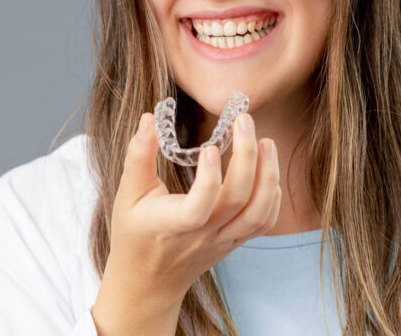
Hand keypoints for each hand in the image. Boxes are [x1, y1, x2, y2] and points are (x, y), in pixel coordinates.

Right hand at [103, 110, 280, 303]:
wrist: (149, 282)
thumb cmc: (134, 233)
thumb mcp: (128, 195)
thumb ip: (138, 157)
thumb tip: (148, 119)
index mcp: (172, 225)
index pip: (198, 208)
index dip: (209, 179)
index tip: (210, 146)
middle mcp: (202, 235)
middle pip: (237, 201)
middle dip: (247, 157)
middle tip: (244, 121)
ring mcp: (223, 240)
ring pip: (257, 214)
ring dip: (269, 176)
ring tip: (267, 142)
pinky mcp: (234, 241)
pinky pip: (263, 223)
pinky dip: (272, 197)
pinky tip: (268, 169)